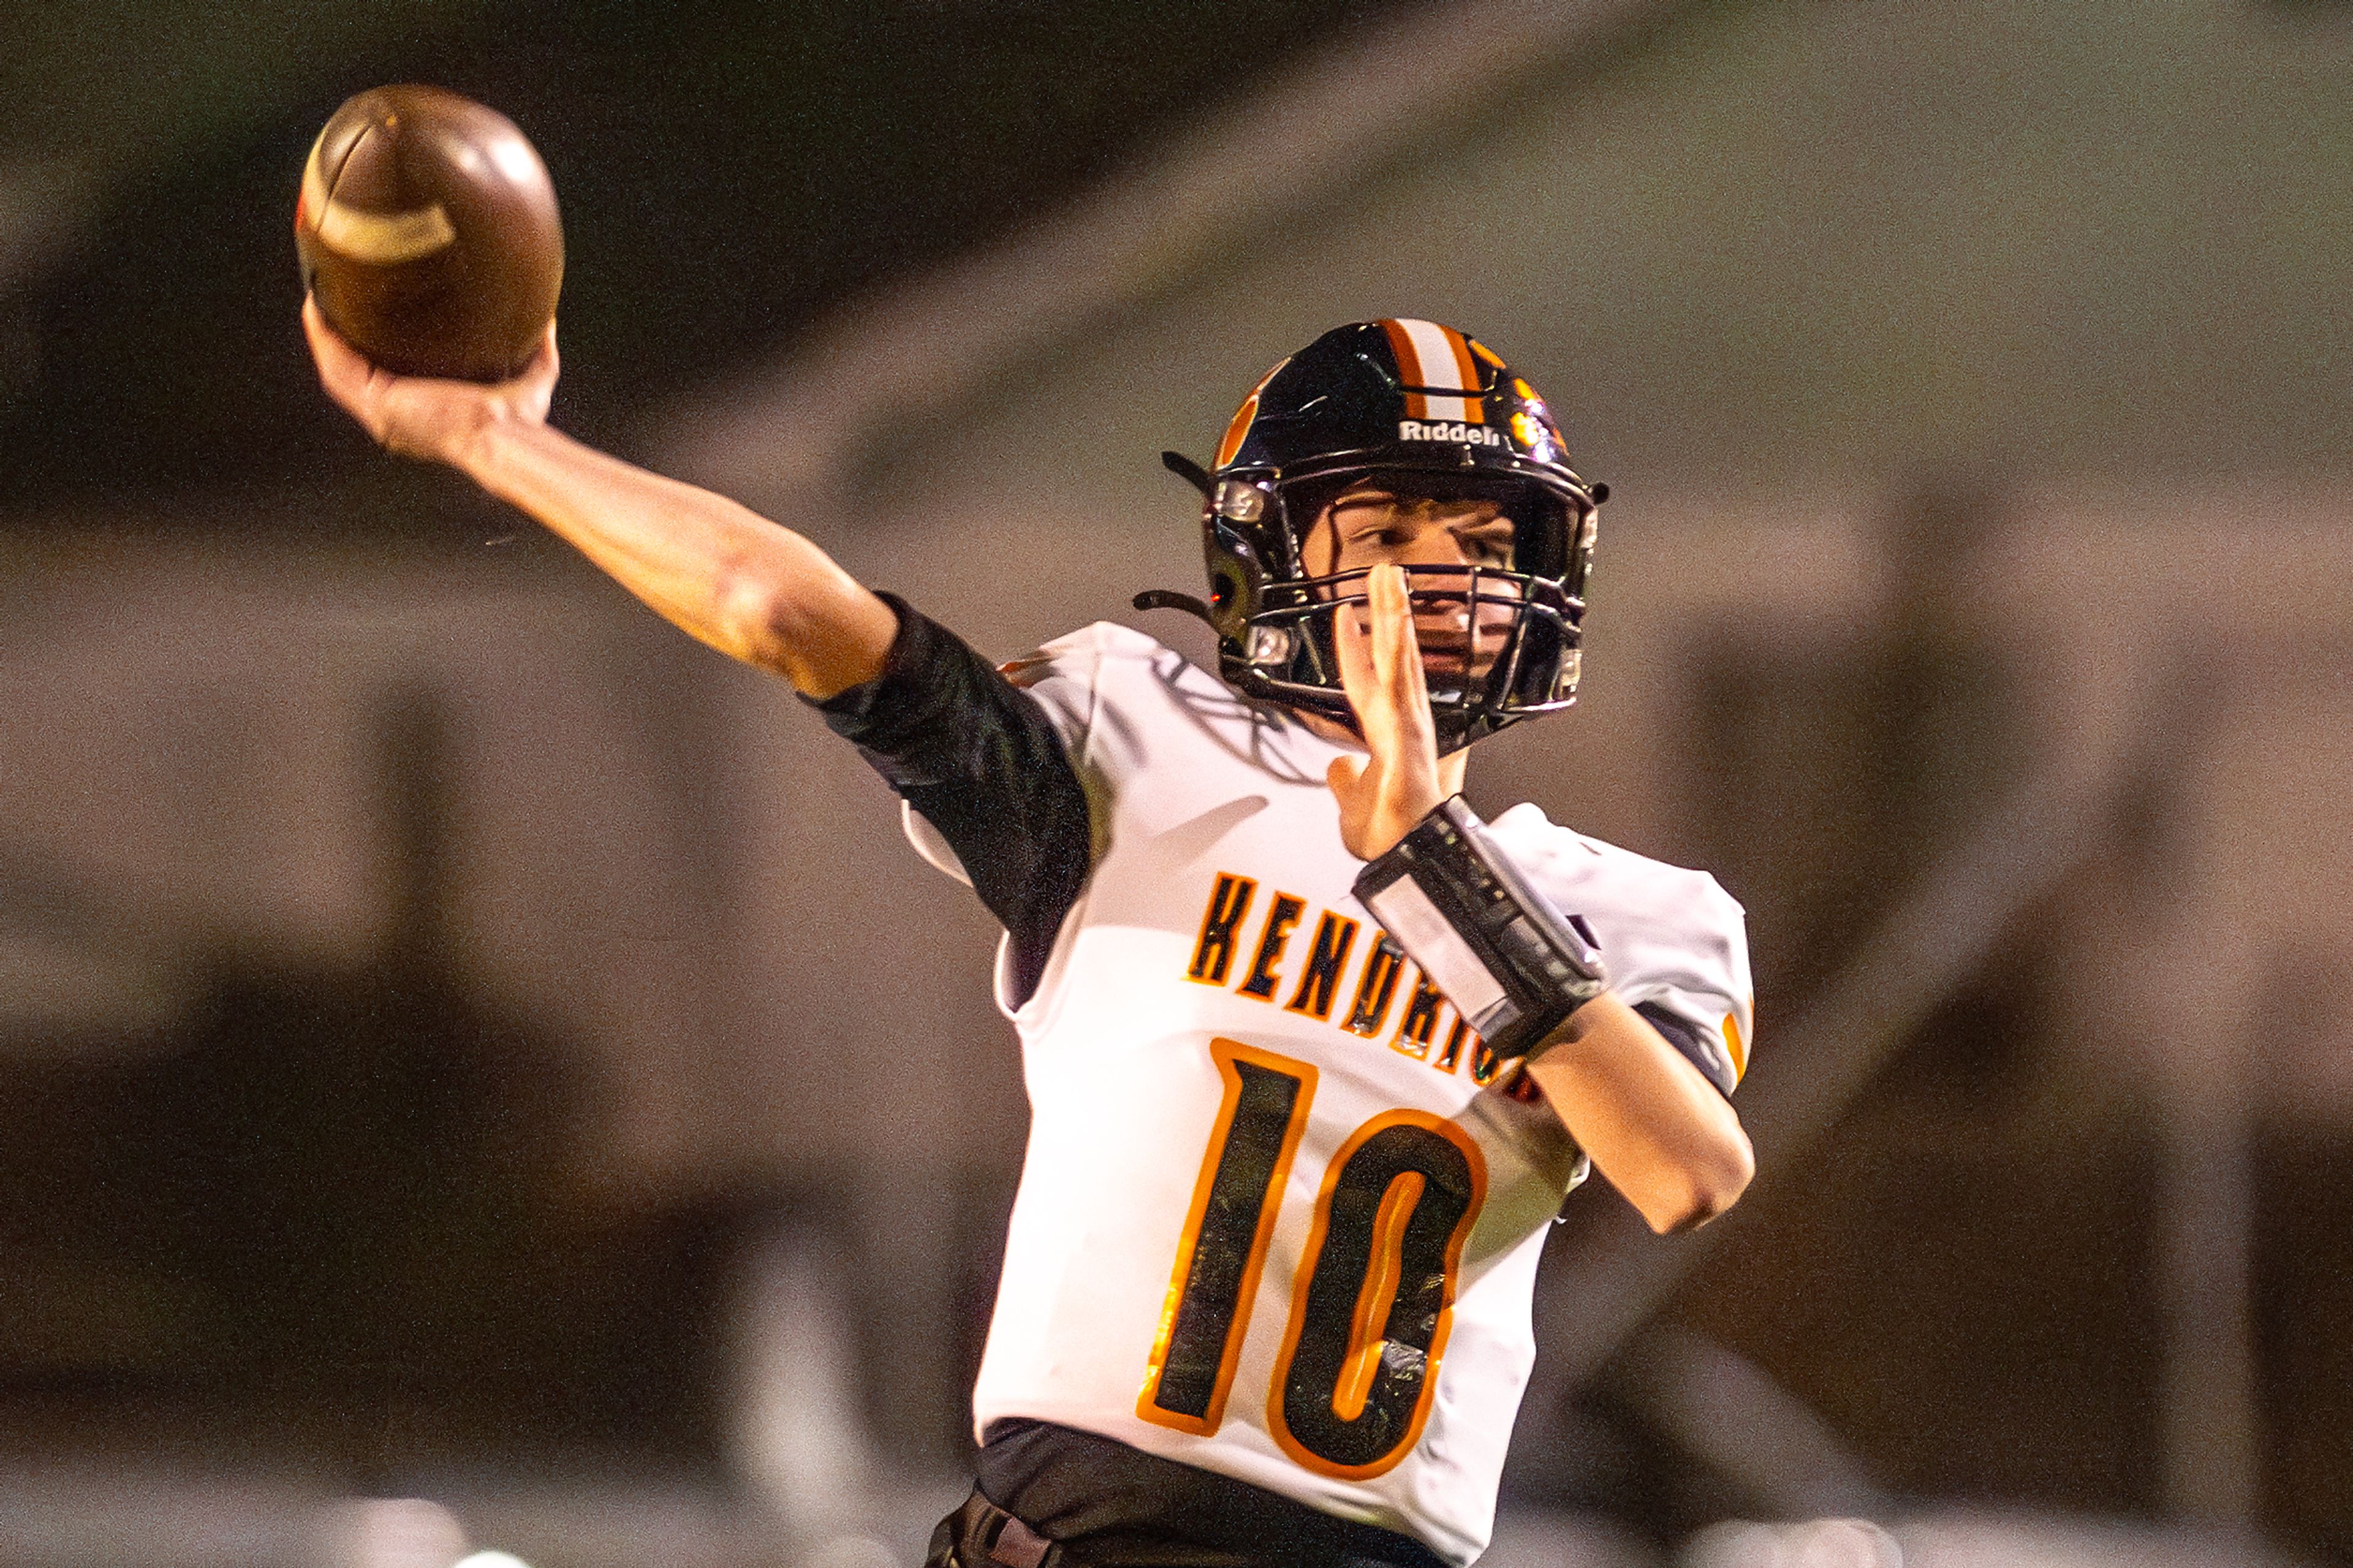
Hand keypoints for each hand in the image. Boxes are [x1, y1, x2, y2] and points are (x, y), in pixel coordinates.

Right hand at [302, 294, 556, 468]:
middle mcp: (397, 416)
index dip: (373, 350)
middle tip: (334, 304)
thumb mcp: (529, 381)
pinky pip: (338, 369)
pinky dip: (324, 340)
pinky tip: (315, 312)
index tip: (368, 319)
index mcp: (424, 411)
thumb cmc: (517, 423)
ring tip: (317, 303)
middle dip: (341, 339)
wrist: (504, 438)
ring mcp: (382, 414)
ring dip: (325, 337)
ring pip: (340, 371)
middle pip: (357, 372)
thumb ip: (539, 353)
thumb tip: (549, 321)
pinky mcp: (376, 406)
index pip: (388, 378)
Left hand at [1326, 563, 1446, 858]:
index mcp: (1389, 736)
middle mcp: (1403, 726)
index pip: (1369, 680)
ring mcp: (1410, 728)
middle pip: (1393, 657)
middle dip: (1388, 614)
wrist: (1411, 864)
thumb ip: (1345, 782)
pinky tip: (1394, 625)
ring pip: (1400, 661)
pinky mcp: (1410, 737)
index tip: (1348, 612)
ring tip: (1390, 580)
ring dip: (1395, 618)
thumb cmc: (1393, 840)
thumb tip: (1336, 767)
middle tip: (1384, 572)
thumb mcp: (1353, 805)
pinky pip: (1400, 686)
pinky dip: (1398, 654)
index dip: (1358, 646)